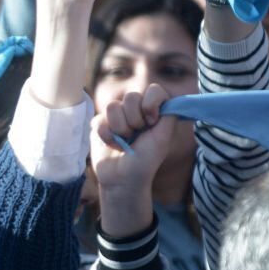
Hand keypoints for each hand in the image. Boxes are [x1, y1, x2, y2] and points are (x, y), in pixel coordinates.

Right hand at [90, 85, 175, 236]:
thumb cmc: (145, 161)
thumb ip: (169, 114)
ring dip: (119, 128)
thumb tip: (168, 98)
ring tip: (123, 142)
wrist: (123, 179)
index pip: (154, 90)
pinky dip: (106, 136)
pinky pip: (99, 119)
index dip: (150, 103)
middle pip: (131, 96)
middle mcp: (136, 111)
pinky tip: (112, 145)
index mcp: (154, 112)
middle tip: (136, 136)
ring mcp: (117, 117)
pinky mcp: (100, 124)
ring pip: (112, 106)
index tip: (151, 122)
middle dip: (134, 120)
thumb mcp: (163, 138)